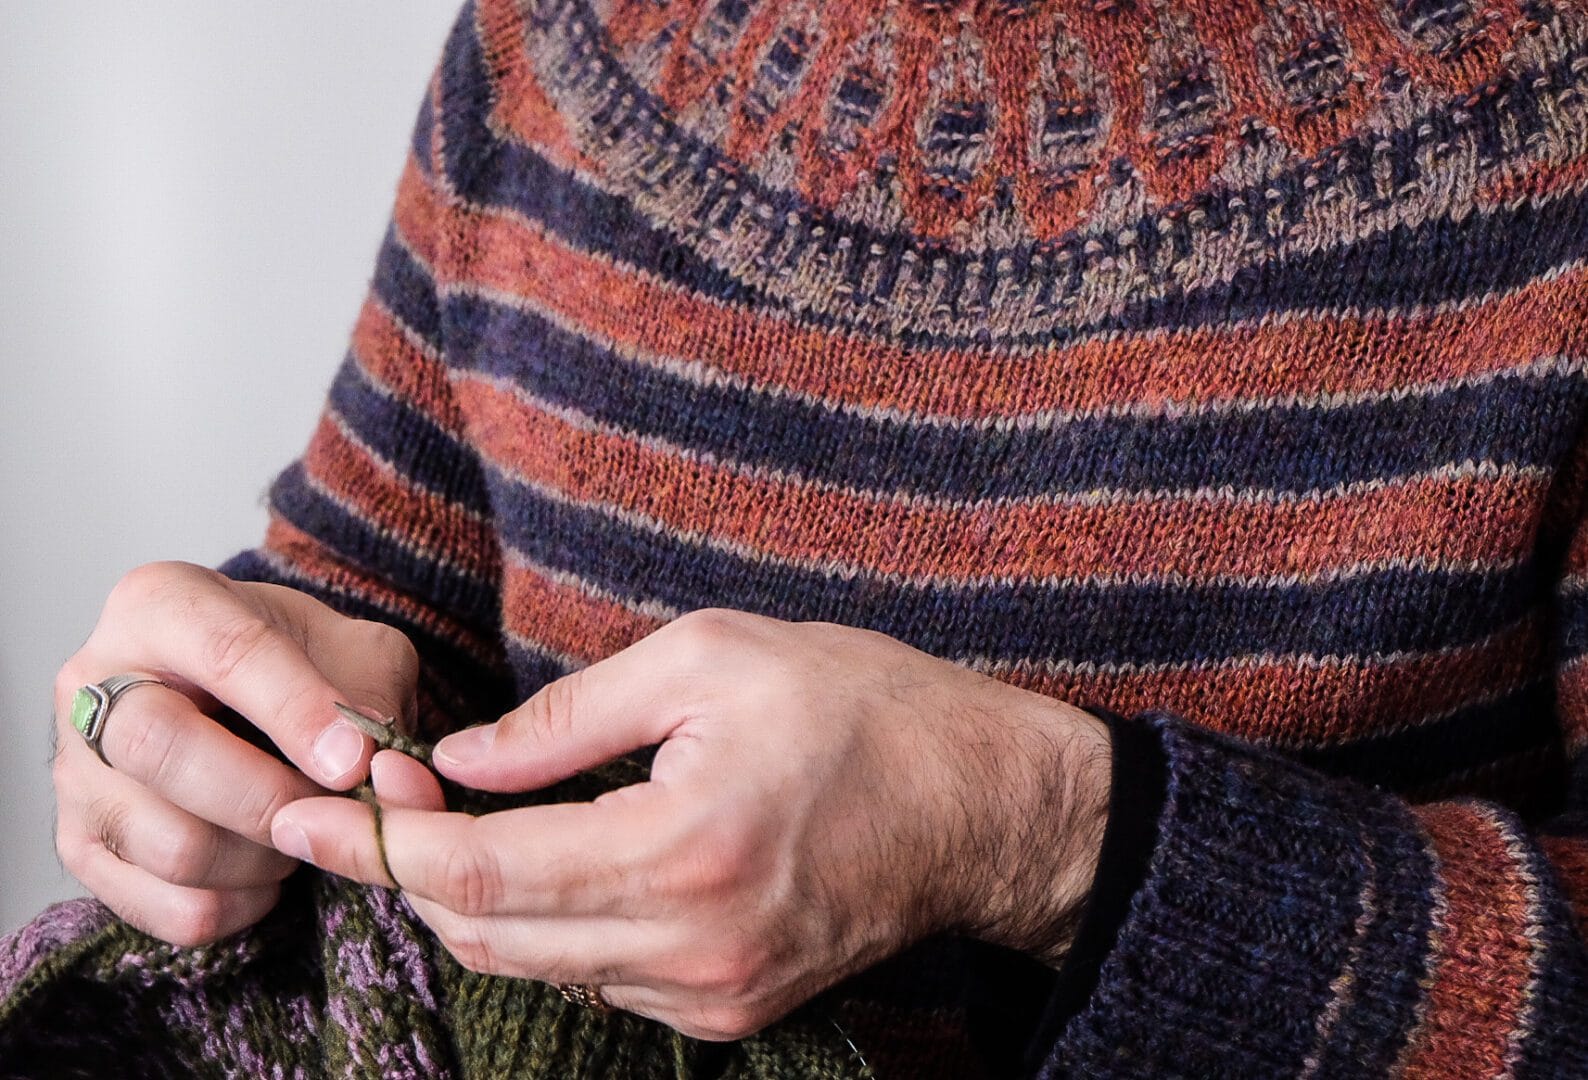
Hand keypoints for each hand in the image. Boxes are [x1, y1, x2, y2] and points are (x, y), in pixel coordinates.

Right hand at [51, 560, 414, 945]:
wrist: (251, 698)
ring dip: (260, 859)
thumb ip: (370, 693)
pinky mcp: (81, 845)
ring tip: (305, 834)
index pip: (228, 652)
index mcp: (161, 604)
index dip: (297, 711)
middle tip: (332, 808)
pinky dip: (234, 905)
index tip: (353, 762)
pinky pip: (160, 905)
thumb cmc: (302, 663)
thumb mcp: (355, 648)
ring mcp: (74, 770)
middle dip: (267, 796)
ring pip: (166, 842)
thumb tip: (372, 764)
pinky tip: (269, 876)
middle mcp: (94, 681)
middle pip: (161, 750)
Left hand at [271, 608, 1110, 1040]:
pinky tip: (556, 859)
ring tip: (460, 821)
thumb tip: (460, 760)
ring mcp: (715, 992)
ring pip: (539, 966)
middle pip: (492, 938)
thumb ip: (569, 716)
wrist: (977, 803)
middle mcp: (694, 945)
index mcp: (686, 848)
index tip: (308, 816)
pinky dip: (552, 925)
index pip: (486, 876)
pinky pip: (601, 977)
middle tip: (375, 805)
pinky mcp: (731, 1008)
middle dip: (412, 878)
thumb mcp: (709, 661)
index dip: (380, 848)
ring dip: (479, 900)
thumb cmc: (857, 707)